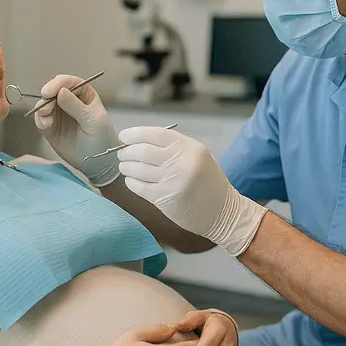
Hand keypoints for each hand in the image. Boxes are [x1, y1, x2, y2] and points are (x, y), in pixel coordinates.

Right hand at [33, 75, 120, 186]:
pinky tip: (47, 126)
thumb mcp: (93, 121)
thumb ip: (76, 106)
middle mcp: (70, 100)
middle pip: (53, 90)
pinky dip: (40, 120)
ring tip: (48, 120)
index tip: (49, 91)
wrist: (97, 163)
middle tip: (45, 107)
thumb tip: (60, 91)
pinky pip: (40, 118)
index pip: (70, 82)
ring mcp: (59, 113)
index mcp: (84, 94)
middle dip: (47, 96)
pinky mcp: (50, 127)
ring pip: (44, 103)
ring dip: (42, 108)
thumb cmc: (102, 138)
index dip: (58, 83)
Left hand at [116, 127, 268, 254]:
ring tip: (125, 167)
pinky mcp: (164, 199)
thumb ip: (173, 147)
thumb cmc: (208, 181)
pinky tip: (131, 180)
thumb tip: (139, 141)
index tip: (124, 136)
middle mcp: (180, 162)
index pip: (155, 134)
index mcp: (189, 147)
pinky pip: (139, 187)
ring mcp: (171, 181)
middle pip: (142, 151)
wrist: (223, 212)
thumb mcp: (197, 156)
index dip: (135, 134)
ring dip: (126, 167)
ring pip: (137, 169)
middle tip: (122, 154)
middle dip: (127, 152)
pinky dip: (131, 182)